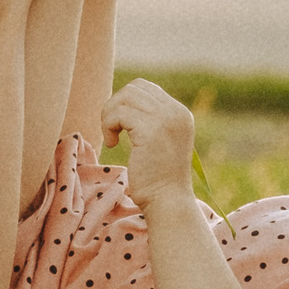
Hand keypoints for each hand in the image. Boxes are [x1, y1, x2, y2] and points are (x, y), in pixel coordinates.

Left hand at [102, 78, 196, 206]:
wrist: (168, 201)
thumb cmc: (158, 178)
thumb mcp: (160, 141)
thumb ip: (149, 120)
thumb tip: (122, 101)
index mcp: (180, 113)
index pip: (146, 88)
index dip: (126, 102)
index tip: (121, 126)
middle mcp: (176, 112)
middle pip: (134, 87)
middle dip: (116, 105)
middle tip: (112, 130)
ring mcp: (165, 119)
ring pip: (125, 96)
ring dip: (110, 115)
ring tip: (112, 137)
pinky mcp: (151, 130)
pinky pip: (118, 114)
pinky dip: (108, 126)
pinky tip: (112, 145)